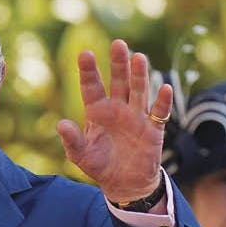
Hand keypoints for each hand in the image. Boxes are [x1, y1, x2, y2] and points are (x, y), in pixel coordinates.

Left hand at [56, 39, 172, 202]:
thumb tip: (61, 124)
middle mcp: (118, 109)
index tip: (85, 54)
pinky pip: (159, 112)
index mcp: (97, 112)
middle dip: (118, 64)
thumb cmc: (99, 165)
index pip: (92, 87)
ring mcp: (136, 116)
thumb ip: (71, 140)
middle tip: (118, 44)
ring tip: (138, 57)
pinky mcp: (153, 129)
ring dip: (139, 75)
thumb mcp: (80, 154)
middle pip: (119, 82)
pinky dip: (162, 101)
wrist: (123, 183)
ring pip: (138, 91)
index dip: (89, 71)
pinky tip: (164, 88)